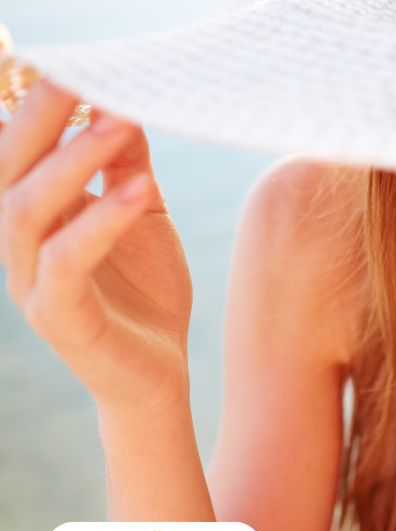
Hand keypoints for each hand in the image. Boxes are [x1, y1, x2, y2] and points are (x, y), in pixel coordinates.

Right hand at [0, 79, 191, 416]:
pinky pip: (66, 260)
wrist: (158, 376)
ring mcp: (31, 282)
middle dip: (39, 120)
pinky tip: (137, 192)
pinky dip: (100, 221)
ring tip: (116, 124)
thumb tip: (124, 107)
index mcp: (36, 216)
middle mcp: (21, 244)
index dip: (35, 109)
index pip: (16, 152)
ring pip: (25, 210)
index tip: (70, 67)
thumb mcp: (143, 215)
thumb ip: (129, 166)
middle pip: (8, 169)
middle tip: (79, 80)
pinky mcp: (58, 317)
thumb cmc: (146, 292)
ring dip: (70, 163)